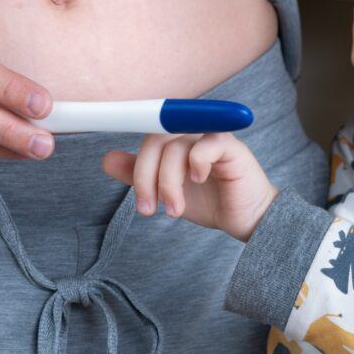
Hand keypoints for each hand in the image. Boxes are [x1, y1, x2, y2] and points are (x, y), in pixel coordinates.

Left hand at [100, 132, 279, 241]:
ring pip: (175, 147)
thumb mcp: (166, 192)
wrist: (247, 219)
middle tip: (147, 209)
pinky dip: (196, 164)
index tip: (122, 179)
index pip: (145, 138)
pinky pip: (206, 144)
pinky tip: (198, 181)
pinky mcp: (231, 148)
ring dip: (168, 184)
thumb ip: (140, 176)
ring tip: (174, 211)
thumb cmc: (211, 201)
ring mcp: (211, 138)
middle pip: (155, 140)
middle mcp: (192, 133)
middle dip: (145, 178)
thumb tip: (107, 159)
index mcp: (175, 140)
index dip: (133, 159)